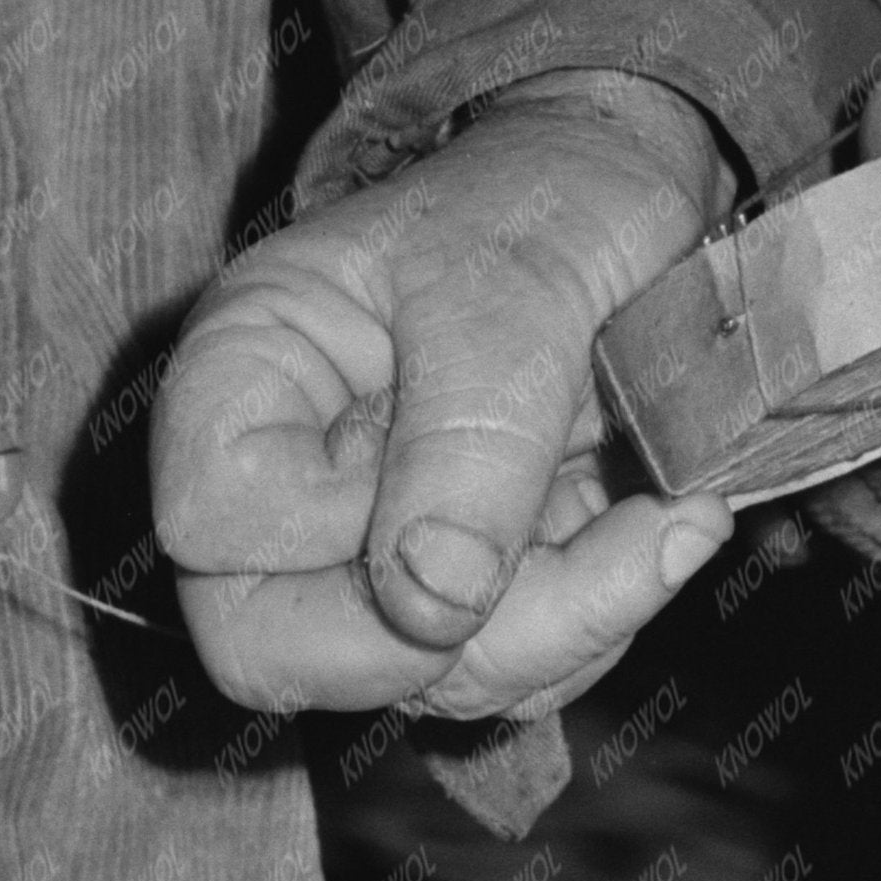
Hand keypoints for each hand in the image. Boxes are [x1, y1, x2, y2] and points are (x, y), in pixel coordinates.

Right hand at [151, 75, 738, 716]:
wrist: (627, 200)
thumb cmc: (541, 204)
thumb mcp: (513, 291)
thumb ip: (470, 440)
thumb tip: (433, 607)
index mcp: (244, 374)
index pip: (210, 525)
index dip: (328, 526)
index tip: (458, 439)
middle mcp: (284, 482)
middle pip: (279, 648)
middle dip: (456, 632)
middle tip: (608, 543)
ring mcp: (372, 550)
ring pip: (417, 681)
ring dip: (563, 625)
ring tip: (670, 513)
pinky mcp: (465, 592)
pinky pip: (511, 671)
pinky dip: (599, 622)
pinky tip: (668, 526)